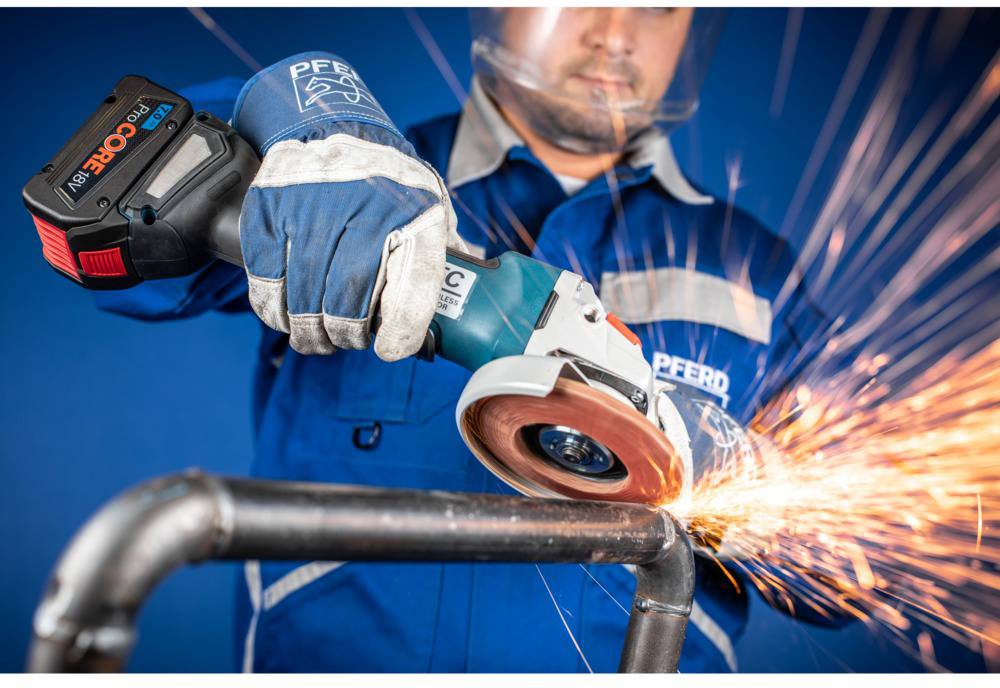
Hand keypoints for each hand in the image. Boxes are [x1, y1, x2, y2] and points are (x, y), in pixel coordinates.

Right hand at [234, 52, 464, 358]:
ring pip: (303, 291)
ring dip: (306, 329)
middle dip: (344, 333)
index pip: (414, 282)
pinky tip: (284, 315)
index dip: (402, 328)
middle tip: (344, 341)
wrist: (334, 127)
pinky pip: (265, 273)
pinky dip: (272, 306)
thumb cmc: (388, 188)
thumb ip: (443, 259)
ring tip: (315, 338)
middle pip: (347, 295)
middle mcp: (366, 201)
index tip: (391, 350)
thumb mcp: (429, 211)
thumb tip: (468, 308)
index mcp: (416, 210)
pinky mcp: (269, 203)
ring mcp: (311, 200)